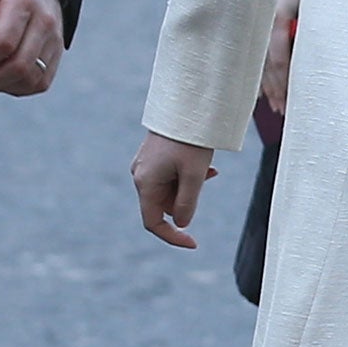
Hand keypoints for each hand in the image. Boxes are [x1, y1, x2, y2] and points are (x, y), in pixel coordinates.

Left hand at [0, 0, 64, 95]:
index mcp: (23, 2)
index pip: (4, 43)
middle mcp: (45, 22)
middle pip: (19, 66)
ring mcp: (55, 38)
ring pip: (31, 79)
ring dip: (2, 86)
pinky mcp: (58, 51)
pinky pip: (40, 82)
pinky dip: (18, 87)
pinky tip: (2, 77)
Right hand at [132, 131, 216, 248]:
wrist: (186, 103)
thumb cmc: (190, 140)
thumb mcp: (194, 176)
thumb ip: (187, 204)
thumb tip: (181, 223)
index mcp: (145, 182)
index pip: (153, 222)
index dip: (172, 236)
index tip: (194, 243)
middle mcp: (140, 175)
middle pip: (164, 204)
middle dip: (187, 200)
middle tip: (206, 178)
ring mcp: (145, 164)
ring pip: (170, 189)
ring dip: (189, 186)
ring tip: (207, 167)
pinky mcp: (154, 155)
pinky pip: (170, 176)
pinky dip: (186, 175)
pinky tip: (204, 164)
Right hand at [260, 0, 305, 112]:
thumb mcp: (306, 2)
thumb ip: (306, 27)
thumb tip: (318, 53)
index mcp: (276, 23)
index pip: (281, 63)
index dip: (287, 84)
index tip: (293, 101)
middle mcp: (261, 29)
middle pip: (268, 70)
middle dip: (277, 92)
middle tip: (284, 111)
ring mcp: (253, 29)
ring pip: (258, 65)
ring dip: (267, 87)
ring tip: (276, 105)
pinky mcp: (249, 29)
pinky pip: (249, 58)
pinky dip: (256, 74)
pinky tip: (259, 89)